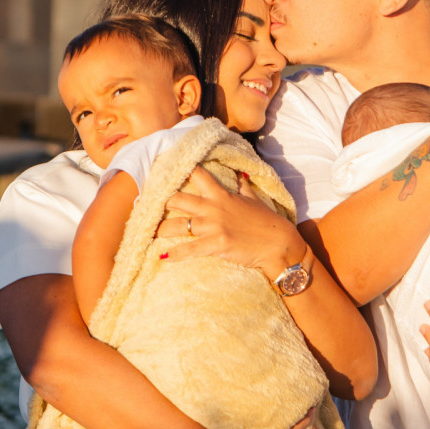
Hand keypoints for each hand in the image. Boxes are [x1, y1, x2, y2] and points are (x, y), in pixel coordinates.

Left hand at [156, 167, 304, 280]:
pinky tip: (164, 258)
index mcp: (222, 195)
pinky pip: (190, 249)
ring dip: (163, 230)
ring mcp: (214, 227)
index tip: (166, 171)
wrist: (278, 244)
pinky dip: (176, 254)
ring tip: (151, 233)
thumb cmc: (267, 222)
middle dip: (164, 203)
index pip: (198, 176)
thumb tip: (240, 175)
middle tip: (153, 208)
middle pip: (179, 200)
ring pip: (178, 225)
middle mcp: (214, 208)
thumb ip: (243, 187)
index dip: (181, 171)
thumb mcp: (254, 200)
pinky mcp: (217, 245)